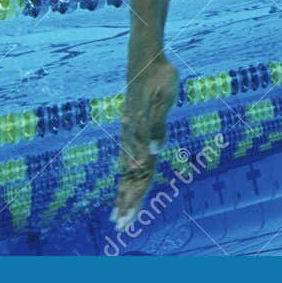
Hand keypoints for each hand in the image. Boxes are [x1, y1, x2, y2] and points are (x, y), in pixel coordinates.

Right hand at [110, 53, 178, 227]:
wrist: (145, 55)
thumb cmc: (159, 74)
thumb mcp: (164, 97)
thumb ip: (158, 126)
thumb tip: (154, 153)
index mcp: (141, 132)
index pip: (139, 173)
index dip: (134, 197)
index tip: (126, 220)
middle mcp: (133, 134)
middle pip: (130, 176)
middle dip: (126, 203)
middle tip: (120, 228)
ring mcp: (130, 130)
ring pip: (127, 168)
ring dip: (123, 192)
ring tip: (117, 214)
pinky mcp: (130, 123)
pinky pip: (127, 154)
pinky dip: (125, 172)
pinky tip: (124, 179)